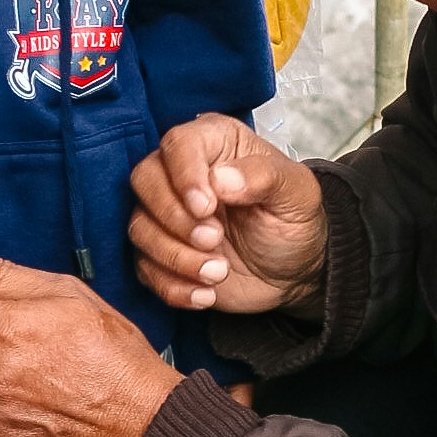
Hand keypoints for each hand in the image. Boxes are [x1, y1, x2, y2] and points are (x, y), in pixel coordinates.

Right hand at [127, 115, 329, 317]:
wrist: (293, 273)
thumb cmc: (293, 223)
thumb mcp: (297, 193)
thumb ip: (264, 177)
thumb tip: (222, 178)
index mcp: (216, 144)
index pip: (178, 144)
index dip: (185, 176)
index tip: (206, 207)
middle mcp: (182, 174)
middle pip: (144, 180)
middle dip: (174, 217)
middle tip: (213, 239)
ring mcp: (167, 215)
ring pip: (139, 227)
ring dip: (176, 256)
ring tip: (218, 271)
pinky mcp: (161, 253)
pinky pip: (144, 268)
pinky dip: (172, 285)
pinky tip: (206, 293)